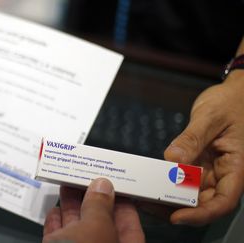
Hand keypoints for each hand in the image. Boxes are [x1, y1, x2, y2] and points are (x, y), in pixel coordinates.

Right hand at [43, 178, 144, 242]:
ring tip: (66, 183)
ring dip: (71, 204)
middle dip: (91, 196)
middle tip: (85, 176)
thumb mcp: (95, 229)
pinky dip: (56, 221)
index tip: (111, 180)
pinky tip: (54, 208)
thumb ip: (99, 206)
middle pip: (100, 221)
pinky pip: (58, 235)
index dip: (120, 198)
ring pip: (77, 227)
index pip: (129, 221)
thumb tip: (101, 186)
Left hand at [164, 75, 243, 224]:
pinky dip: (169, 183)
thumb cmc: (232, 102)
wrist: (236, 93)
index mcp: (237, 166)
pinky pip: (184, 179)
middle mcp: (225, 173)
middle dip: (178, 208)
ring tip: (145, 197)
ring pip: (192, 194)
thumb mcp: (211, 117)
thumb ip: (192, 139)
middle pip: (205, 202)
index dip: (201, 214)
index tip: (177, 216)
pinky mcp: (200, 164)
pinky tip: (151, 183)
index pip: (224, 201)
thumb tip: (173, 160)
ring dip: (170, 198)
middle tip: (149, 205)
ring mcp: (212, 170)